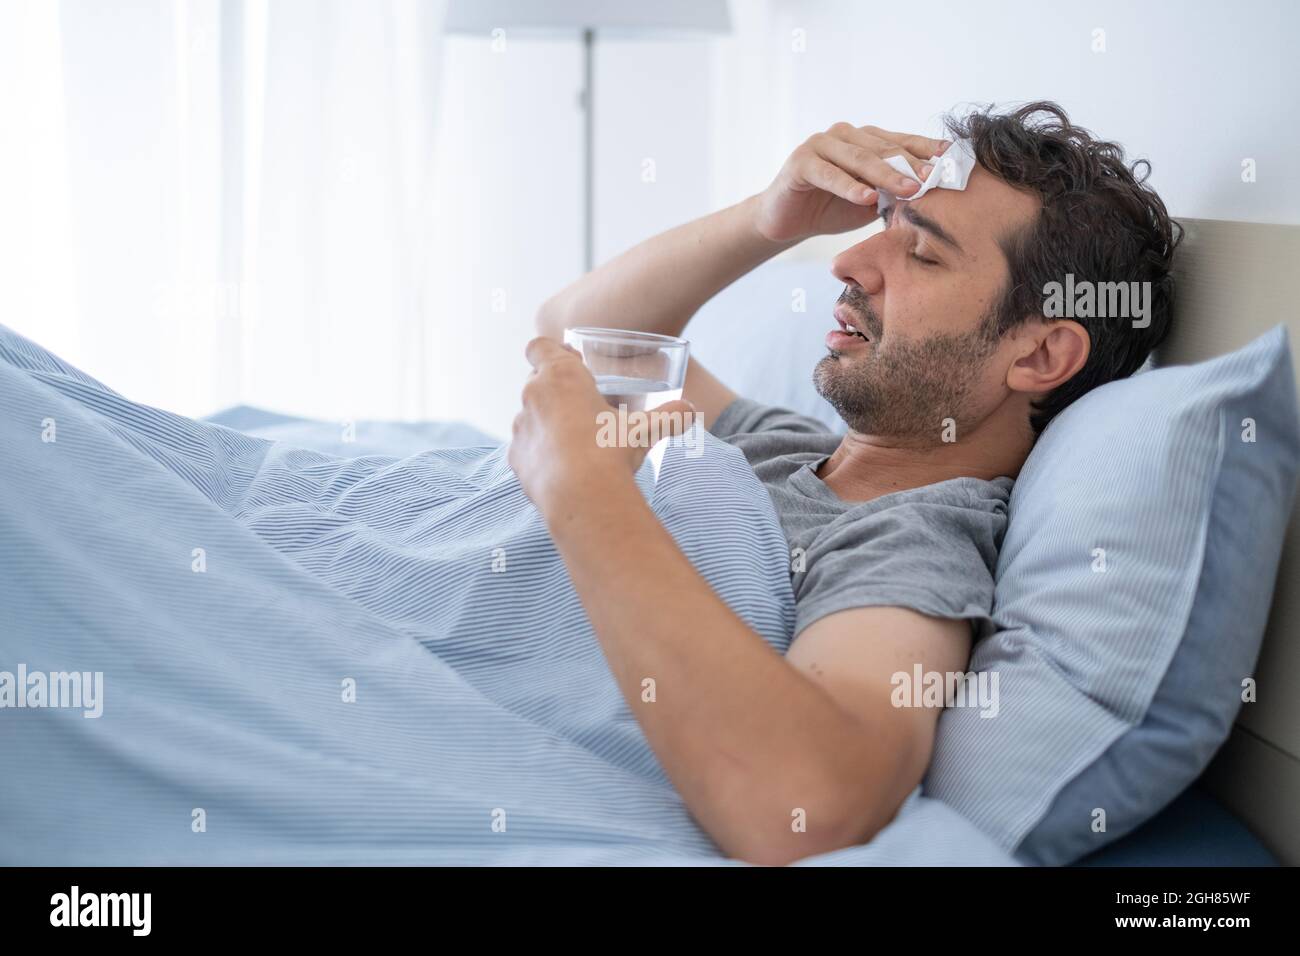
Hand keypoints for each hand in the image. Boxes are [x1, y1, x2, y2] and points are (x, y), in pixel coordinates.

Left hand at [509, 337, 695, 516]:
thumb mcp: (645, 430)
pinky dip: (540, 452)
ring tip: (574, 442)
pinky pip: (526, 447)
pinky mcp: (515, 458)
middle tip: (582, 407)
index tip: (571, 363)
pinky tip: (561, 467)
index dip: (552, 351)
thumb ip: (669, 416)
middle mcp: (533, 395)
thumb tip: (690, 411)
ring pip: (530, 415)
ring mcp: (520, 428)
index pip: (540, 347)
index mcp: (560, 376)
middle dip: (556, 390)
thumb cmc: (611, 451)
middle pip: (536, 381)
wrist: (581, 496)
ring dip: (547, 422)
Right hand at [753, 123, 950, 243]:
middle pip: (883, 149)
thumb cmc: (831, 208)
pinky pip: (829, 174)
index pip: (901, 142)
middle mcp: (844, 135)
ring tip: (908, 189)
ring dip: (885, 175)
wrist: (787, 221)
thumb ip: (892, 192)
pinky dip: (848, 187)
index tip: (952, 160)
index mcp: (864, 139)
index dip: (926, 150)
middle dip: (911, 164)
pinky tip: (867, 198)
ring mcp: (820, 144)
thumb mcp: (870, 201)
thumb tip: (930, 193)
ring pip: (859, 159)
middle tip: (933, 179)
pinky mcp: (800, 162)